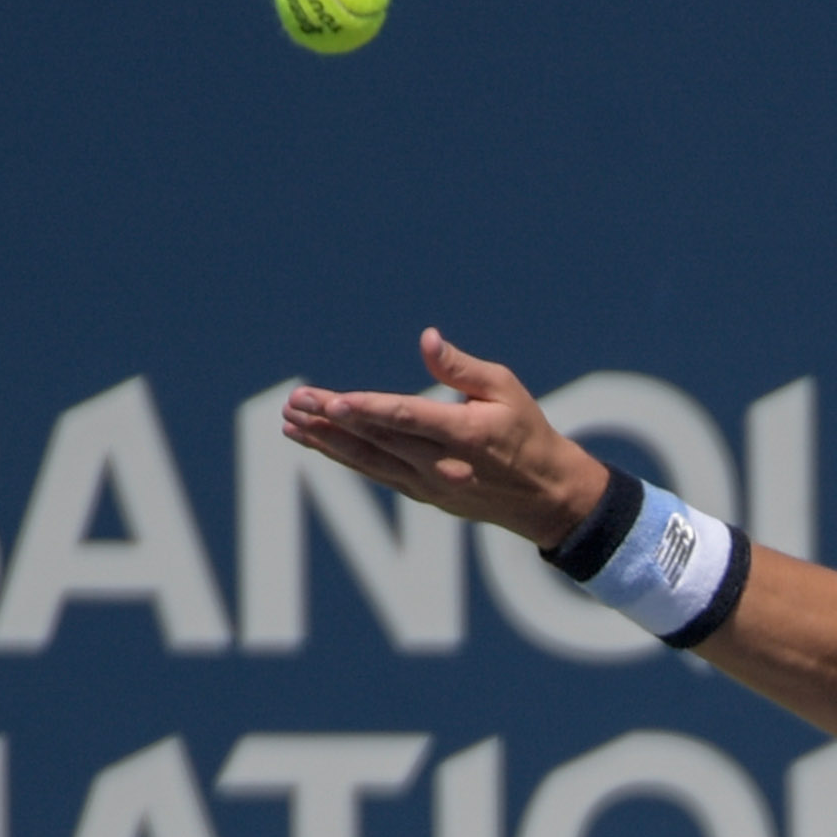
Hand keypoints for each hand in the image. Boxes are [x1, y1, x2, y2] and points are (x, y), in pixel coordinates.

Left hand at [280, 329, 610, 547]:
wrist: (545, 497)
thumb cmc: (526, 431)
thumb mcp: (506, 389)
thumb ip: (462, 367)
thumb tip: (427, 338)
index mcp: (467, 435)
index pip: (407, 419)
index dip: (366, 411)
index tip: (331, 400)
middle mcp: (443, 465)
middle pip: (377, 440)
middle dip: (331, 421)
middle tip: (293, 403)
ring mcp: (430, 485)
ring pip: (368, 462)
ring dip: (327, 443)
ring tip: (291, 425)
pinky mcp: (423, 495)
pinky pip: (376, 474)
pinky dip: (345, 458)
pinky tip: (321, 443)